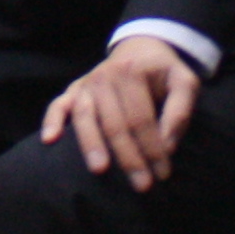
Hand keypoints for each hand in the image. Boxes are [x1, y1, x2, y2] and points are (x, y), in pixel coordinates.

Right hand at [42, 36, 205, 192]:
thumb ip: (180, 111)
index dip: (153, 148)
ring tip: (100, 170)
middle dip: (128, 157)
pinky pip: (58, 105)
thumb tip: (167, 145)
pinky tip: (49, 140)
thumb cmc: (163, 71)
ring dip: (92, 145)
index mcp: (132, 72)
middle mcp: (105, 76)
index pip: (141, 119)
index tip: (162, 174)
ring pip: (86, 117)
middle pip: (115, 123)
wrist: (140, 48)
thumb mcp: (184, 82)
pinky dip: (51, 121)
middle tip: (141, 185)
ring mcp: (86, 83)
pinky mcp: (74, 89)